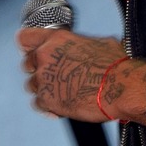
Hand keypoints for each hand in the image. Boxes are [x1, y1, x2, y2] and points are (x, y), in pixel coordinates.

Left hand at [16, 29, 145, 127]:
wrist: (121, 87)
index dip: (28, 47)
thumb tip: (88, 47)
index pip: (25, 38)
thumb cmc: (116, 65)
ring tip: (65, 94)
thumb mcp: (99, 43)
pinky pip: (38, 104)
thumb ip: (82, 44)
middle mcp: (45, 55)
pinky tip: (64, 107)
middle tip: (56, 79)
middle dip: (38, 72)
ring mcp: (44, 78)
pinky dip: (49, 107)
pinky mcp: (47, 99)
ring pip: (31, 85)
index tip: (33, 54)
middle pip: (26, 64)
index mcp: (57, 38)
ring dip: (44, 90)